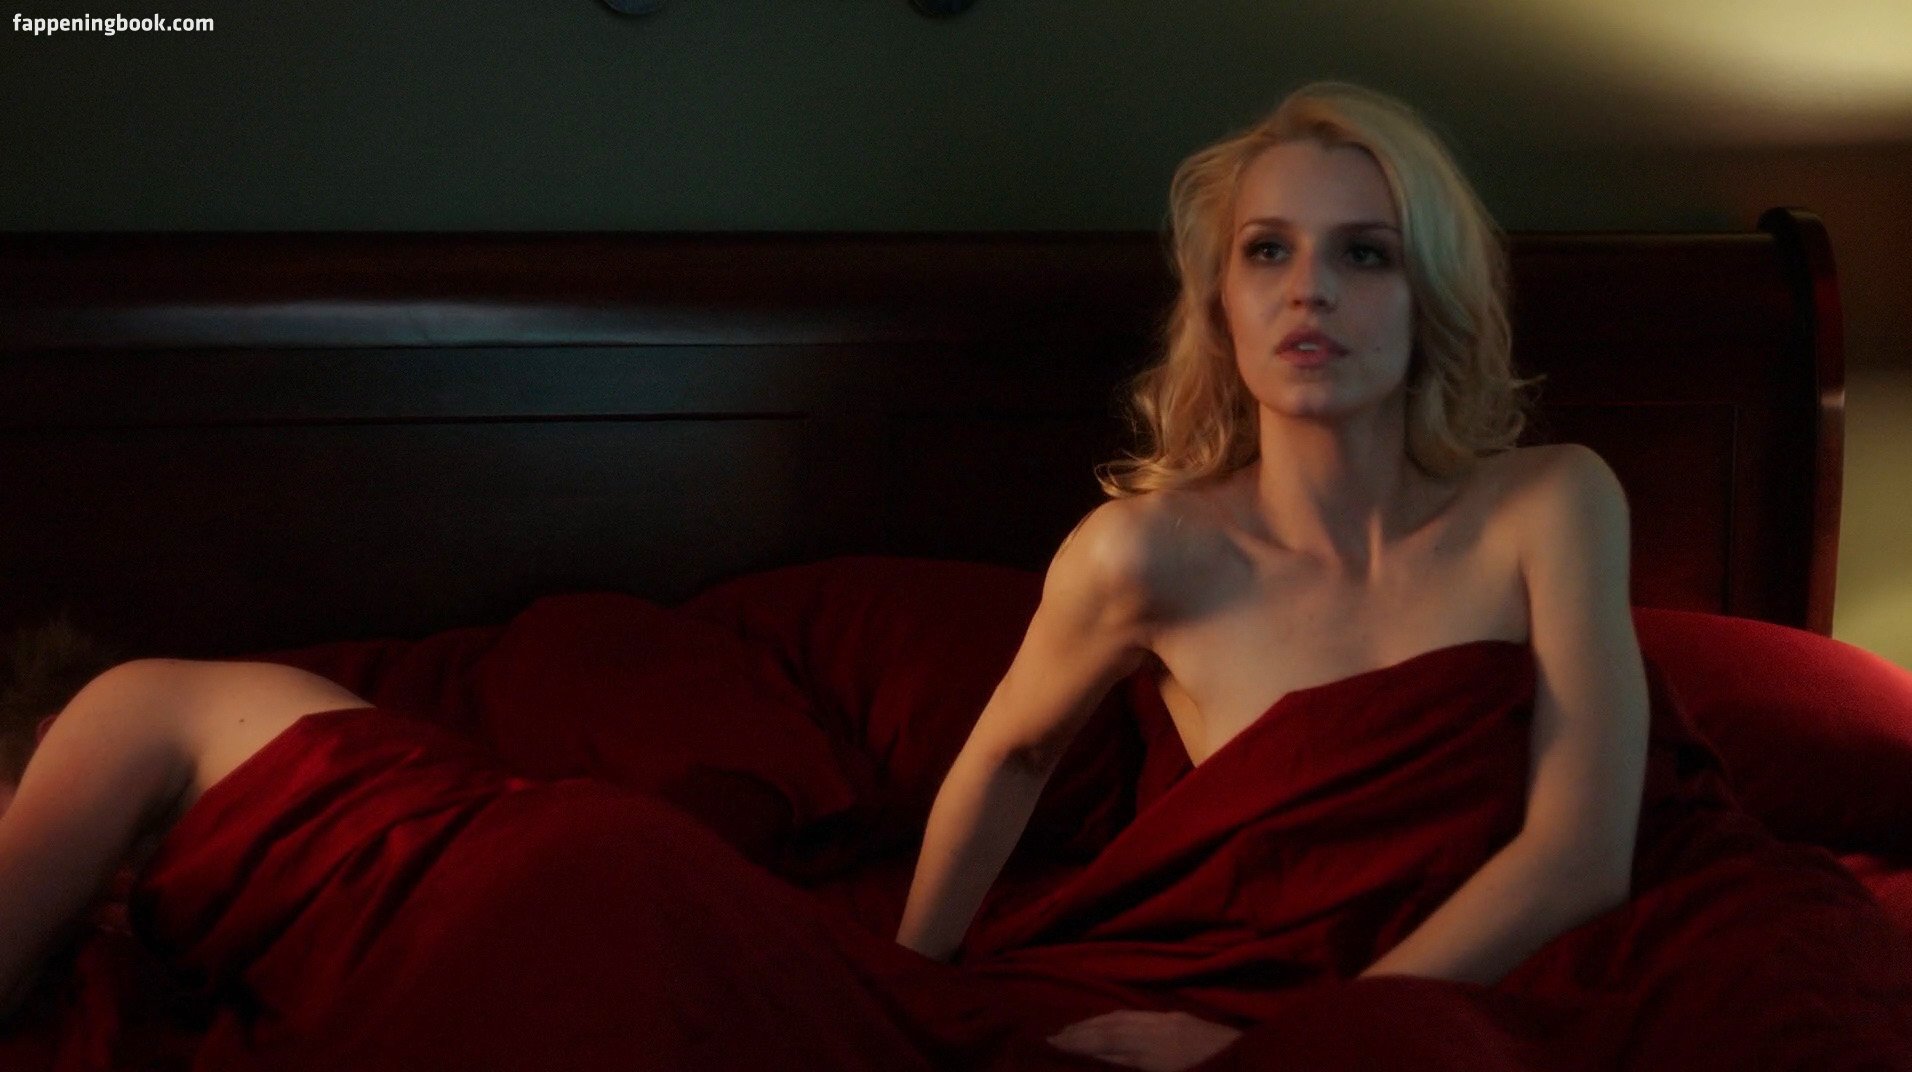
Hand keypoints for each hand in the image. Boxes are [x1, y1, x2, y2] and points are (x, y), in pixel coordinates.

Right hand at [1046, 1009, 1243, 1070]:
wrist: (1257, 1062)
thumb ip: (1135, 1067)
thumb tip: (1106, 1062)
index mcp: (1156, 1051)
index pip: (1108, 1045)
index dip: (1079, 1046)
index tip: (1051, 1045)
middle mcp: (1159, 1030)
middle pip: (1112, 1029)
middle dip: (1080, 1033)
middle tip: (1052, 1036)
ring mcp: (1171, 1021)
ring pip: (1124, 1018)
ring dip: (1095, 1023)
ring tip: (1072, 1028)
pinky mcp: (1182, 1017)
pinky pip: (1139, 1013)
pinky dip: (1117, 1016)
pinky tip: (1110, 1021)